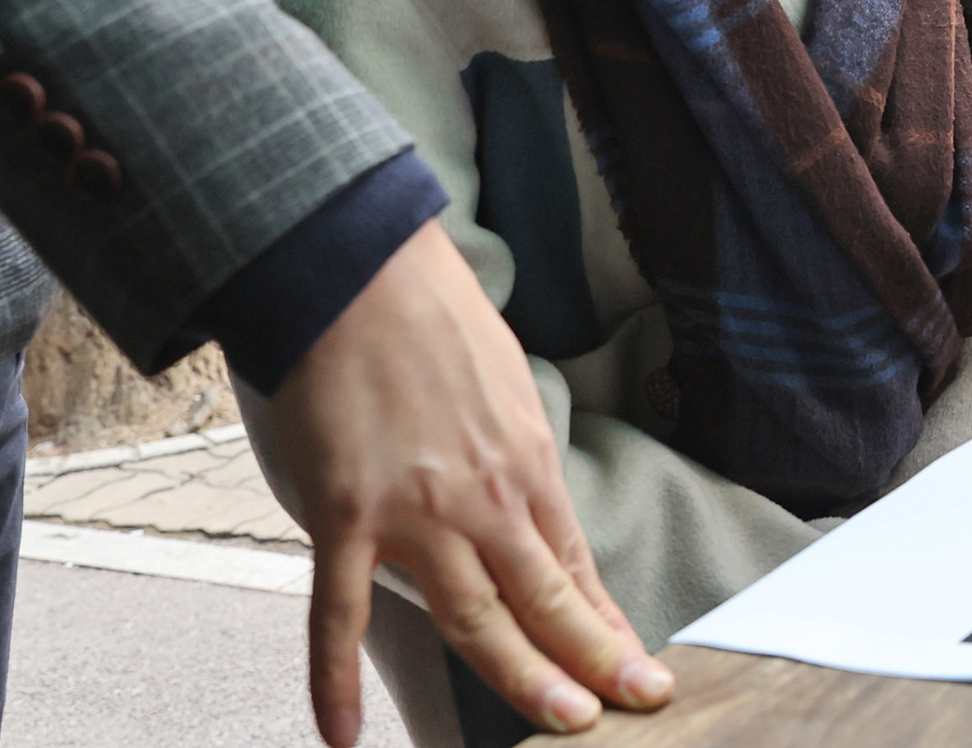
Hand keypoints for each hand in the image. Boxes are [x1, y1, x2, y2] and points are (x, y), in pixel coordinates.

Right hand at [261, 221, 673, 744]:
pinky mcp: (345, 514)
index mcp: (525, 462)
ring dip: (521, 679)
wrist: (354, 270)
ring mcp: (416, 512)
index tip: (636, 665)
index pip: (575, 565)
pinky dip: (335, 680)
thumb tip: (519, 498)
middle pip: (545, 602)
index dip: (605, 624)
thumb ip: (509, 453)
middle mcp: (484, 497)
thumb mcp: (501, 384)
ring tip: (561, 725)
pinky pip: (341, 615)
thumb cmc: (427, 316)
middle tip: (630, 709)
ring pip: (476, 619)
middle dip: (592, 663)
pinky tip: (342, 735)